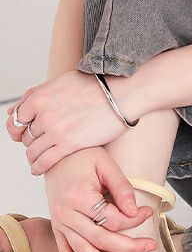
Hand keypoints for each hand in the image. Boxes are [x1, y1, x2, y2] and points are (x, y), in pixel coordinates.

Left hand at [5, 69, 136, 174]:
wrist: (121, 92)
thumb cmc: (95, 85)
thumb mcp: (59, 83)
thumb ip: (34, 96)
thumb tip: (11, 112)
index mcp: (39, 98)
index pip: (15, 120)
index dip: (18, 129)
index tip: (24, 133)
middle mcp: (44, 115)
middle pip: (25, 137)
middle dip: (31, 141)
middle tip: (41, 142)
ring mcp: (56, 131)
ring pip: (33, 152)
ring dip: (34, 156)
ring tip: (40, 157)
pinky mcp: (70, 145)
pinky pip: (45, 162)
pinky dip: (39, 167)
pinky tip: (40, 168)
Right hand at [43, 146, 157, 251]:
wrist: (57, 155)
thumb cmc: (83, 156)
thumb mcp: (107, 165)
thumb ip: (122, 188)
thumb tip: (136, 211)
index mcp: (79, 196)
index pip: (112, 218)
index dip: (134, 219)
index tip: (149, 213)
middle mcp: (66, 214)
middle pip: (100, 238)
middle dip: (127, 247)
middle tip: (149, 248)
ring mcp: (60, 223)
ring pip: (83, 251)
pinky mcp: (57, 227)